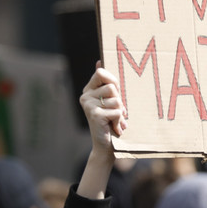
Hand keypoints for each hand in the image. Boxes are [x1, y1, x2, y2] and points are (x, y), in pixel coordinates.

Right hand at [77, 62, 127, 199]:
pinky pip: (116, 110)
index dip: (113, 81)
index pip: (101, 73)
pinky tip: (114, 127)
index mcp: (88, 90)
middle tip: (116, 111)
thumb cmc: (112, 122)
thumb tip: (99, 60)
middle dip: (119, 99)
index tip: (116, 93)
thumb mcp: (111, 101)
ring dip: (121, 112)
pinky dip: (119, 120)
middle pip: (111, 86)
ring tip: (115, 121)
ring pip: (116, 99)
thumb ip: (106, 83)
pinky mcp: (94, 115)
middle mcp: (85, 96)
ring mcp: (88, 105)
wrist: (107, 147)